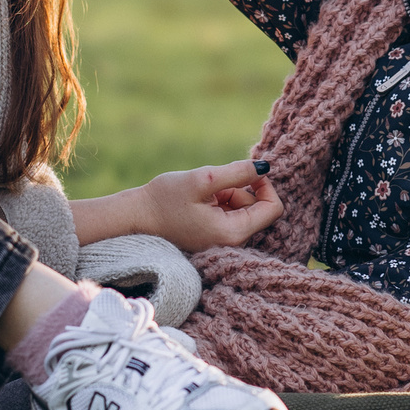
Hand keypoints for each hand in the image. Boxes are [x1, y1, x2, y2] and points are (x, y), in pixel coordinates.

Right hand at [137, 160, 283, 252]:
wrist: (136, 217)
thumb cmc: (165, 199)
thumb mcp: (203, 180)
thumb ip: (236, 172)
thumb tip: (265, 167)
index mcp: (233, 233)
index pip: (273, 208)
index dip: (265, 185)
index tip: (245, 172)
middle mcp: (232, 242)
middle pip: (258, 208)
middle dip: (240, 189)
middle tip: (213, 186)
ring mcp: (222, 240)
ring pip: (243, 208)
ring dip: (229, 194)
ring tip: (201, 194)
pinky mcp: (214, 235)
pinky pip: (229, 213)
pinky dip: (220, 201)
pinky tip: (198, 201)